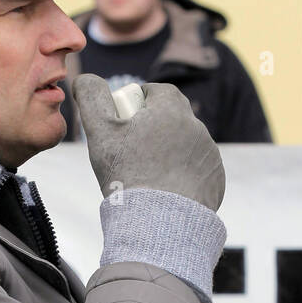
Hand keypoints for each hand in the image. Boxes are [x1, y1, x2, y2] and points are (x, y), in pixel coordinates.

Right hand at [73, 74, 225, 211]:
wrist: (160, 224)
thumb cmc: (128, 175)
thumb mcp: (100, 132)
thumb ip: (91, 97)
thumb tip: (85, 78)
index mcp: (172, 109)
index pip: (156, 92)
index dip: (138, 103)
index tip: (125, 122)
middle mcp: (197, 127)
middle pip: (172, 119)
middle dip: (154, 130)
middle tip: (133, 154)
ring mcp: (209, 155)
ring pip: (185, 146)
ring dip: (170, 154)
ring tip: (148, 178)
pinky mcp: (215, 180)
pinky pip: (197, 172)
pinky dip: (183, 178)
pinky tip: (166, 193)